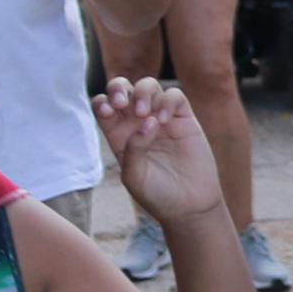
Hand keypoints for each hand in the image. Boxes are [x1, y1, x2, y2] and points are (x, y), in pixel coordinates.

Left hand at [98, 77, 222, 225]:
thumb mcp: (135, 177)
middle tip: (122, 103)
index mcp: (119, 136)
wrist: (189, 206)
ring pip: (148, 86)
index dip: (103, 102)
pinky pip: (174, 96)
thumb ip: (133, 150)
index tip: (108, 111)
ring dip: (143, 93)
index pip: (104, 107)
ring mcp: (161, 118)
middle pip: (122, 89)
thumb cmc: (157, 195)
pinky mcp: (184, 119)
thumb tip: (145, 121)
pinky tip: (164, 120)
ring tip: (145, 114)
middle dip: (118, 88)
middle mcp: (138, 123)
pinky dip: (167, 101)